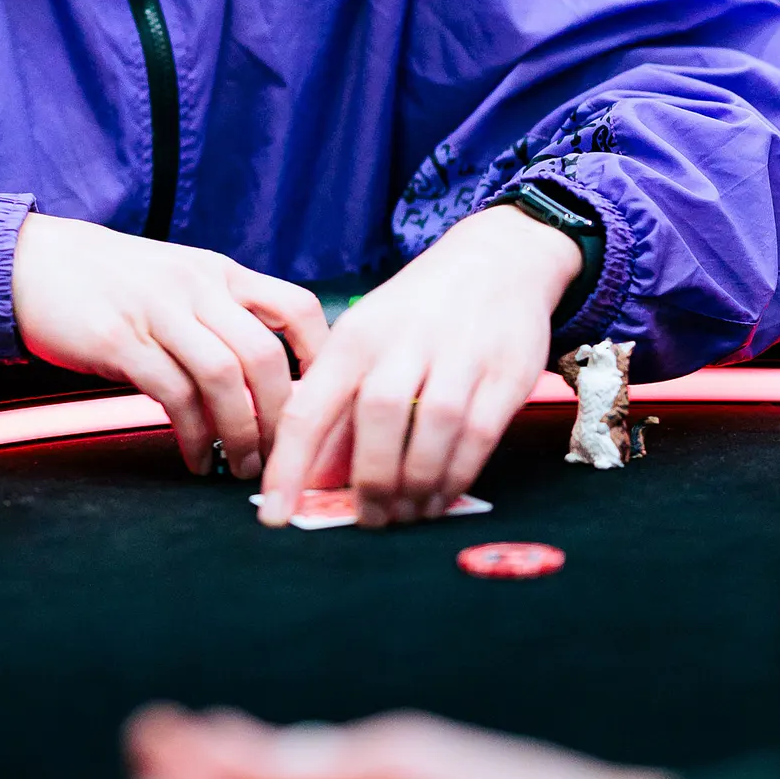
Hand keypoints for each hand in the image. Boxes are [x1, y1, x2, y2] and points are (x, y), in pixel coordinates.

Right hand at [11, 214, 328, 480]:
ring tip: (243, 465)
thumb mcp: (174, 278)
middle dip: (282, 415)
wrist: (28, 262)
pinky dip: (195, 436)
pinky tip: (197, 458)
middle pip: (263, 354)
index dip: (320, 357)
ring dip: (242, 432)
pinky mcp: (119, 341)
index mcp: (216, 271)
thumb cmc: (104, 280)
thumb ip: (216, 311)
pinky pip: (173, 395)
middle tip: (282, 454)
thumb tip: (264, 373)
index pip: (295, 307)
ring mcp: (157, 312)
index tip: (323, 400)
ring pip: (223, 378)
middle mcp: (194, 287)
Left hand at [257, 205, 578, 527]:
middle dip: (370, 481)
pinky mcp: (504, 372)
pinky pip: (478, 435)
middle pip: (377, 418)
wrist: (496, 260)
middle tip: (368, 518)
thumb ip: (340, 402)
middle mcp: (403, 341)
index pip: (310, 408)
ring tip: (405, 513)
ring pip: (433, 429)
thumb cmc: (415, 314)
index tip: (275, 518)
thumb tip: (314, 477)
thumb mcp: (366, 339)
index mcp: (354, 337)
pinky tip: (441, 495)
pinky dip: (457, 475)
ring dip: (416, 485)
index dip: (289, 467)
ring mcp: (459, 354)